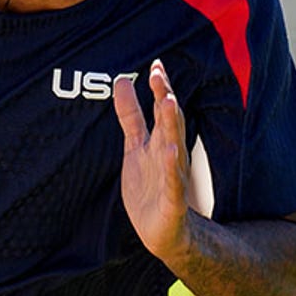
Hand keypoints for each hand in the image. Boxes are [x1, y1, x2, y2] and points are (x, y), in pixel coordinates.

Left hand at [113, 60, 192, 263]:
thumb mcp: (136, 146)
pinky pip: (173, 181)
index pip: (160, 109)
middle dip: (164, 97)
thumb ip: (131, 115)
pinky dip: (171, 167)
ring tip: (168, 102)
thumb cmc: (151, 186)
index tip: (156, 64)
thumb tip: (121, 80)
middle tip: (158, 75)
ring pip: (174, 146)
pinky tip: (170, 151)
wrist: (164, 232)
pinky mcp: (172, 200)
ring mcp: (173, 176)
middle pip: (168, 121)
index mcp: (159, 141)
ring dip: (172, 124)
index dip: (159, 87)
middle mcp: (169, 154)